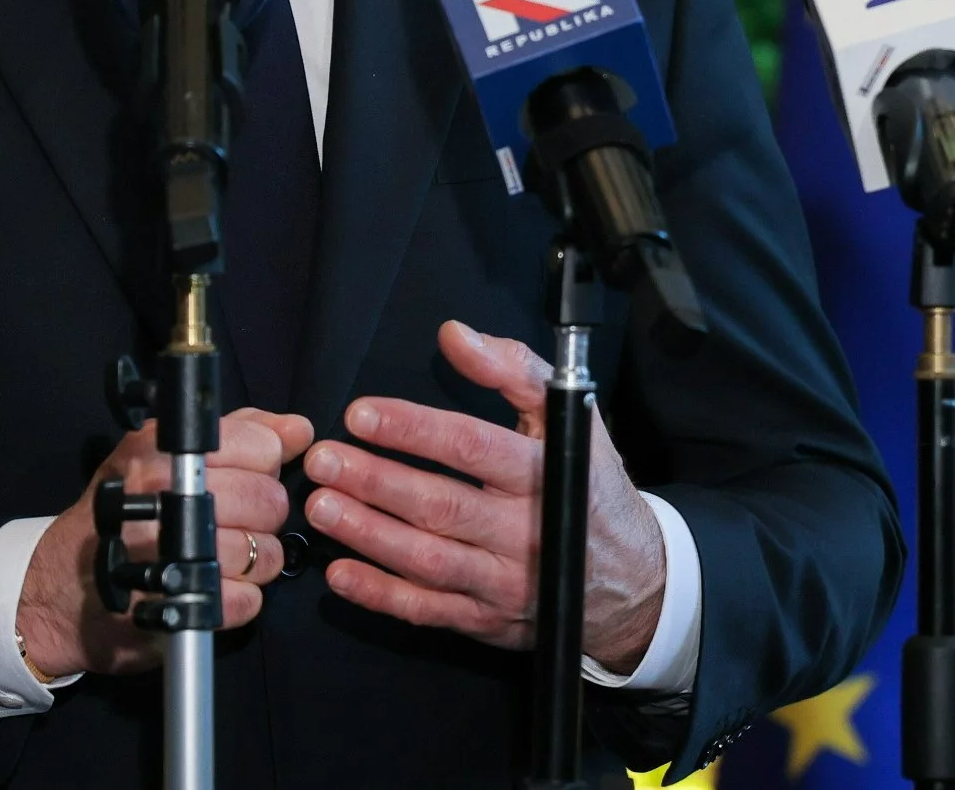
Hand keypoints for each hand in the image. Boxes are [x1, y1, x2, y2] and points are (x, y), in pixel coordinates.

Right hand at [16, 407, 312, 677]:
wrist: (59, 590)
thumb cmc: (117, 514)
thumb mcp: (160, 454)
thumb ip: (235, 433)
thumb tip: (297, 428)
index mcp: (162, 449)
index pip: (259, 445)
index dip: (264, 464)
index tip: (244, 475)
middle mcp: (163, 493)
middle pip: (268, 500)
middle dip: (264, 516)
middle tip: (235, 522)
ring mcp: (169, 551)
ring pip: (265, 552)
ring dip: (256, 562)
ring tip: (224, 559)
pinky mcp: (178, 606)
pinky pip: (247, 600)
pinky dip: (238, 601)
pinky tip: (212, 589)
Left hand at [302, 320, 665, 671]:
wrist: (634, 580)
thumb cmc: (586, 484)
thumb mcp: (568, 417)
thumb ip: (512, 369)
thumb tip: (454, 335)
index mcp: (544, 473)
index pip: (473, 447)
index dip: (415, 430)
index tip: (360, 413)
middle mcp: (525, 531)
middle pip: (444, 506)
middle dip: (378, 482)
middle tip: (322, 460)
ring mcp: (505, 582)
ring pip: (430, 561)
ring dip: (370, 535)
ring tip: (320, 507)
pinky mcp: (488, 619)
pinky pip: (430, 611)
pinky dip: (382, 596)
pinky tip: (340, 574)